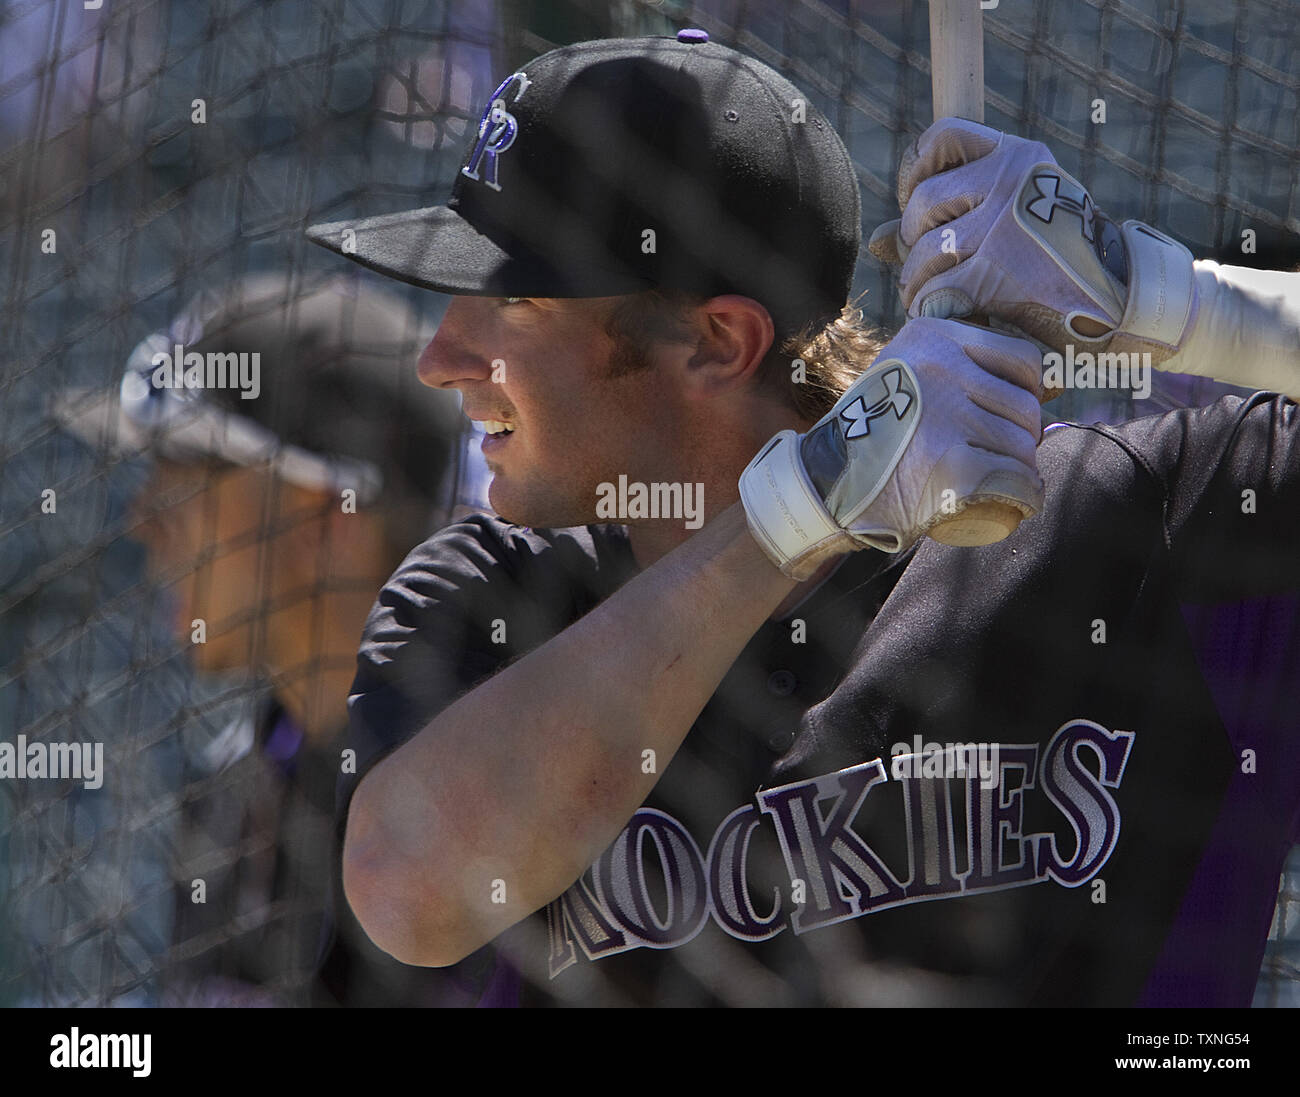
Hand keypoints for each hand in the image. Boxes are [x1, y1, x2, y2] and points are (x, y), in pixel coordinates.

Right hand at [739, 317, 1044, 578]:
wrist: (824, 483)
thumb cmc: (867, 435)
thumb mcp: (898, 372)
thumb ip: (940, 362)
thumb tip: (1019, 382)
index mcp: (932, 339)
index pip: (1020, 357)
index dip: (1028, 391)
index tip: (1012, 414)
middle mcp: (941, 369)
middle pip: (1024, 405)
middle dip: (1024, 436)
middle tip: (1004, 456)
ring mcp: (946, 415)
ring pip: (1021, 443)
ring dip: (1022, 466)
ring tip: (1004, 479)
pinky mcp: (951, 464)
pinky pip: (1015, 479)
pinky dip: (1025, 495)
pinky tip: (1021, 501)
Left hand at [868, 119, 1196, 366]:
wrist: (1123, 310)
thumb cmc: (1063, 267)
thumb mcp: (1014, 224)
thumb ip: (948, 222)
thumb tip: (877, 239)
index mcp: (1019, 158)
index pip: (942, 138)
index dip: (914, 171)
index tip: (915, 205)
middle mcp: (1011, 181)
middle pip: (921, 204)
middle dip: (915, 243)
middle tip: (931, 269)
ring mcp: (1002, 225)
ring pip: (923, 253)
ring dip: (920, 285)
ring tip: (938, 299)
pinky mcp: (995, 273)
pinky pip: (934, 292)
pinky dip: (933, 311)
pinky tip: (953, 318)